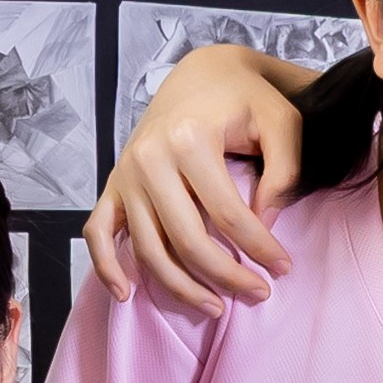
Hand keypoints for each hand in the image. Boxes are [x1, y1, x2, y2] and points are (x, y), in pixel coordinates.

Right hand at [84, 46, 308, 318]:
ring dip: (180, 288)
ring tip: (216, 308)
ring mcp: (125, 174)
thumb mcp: (281, 122)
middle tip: (259, 294)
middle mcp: (149, 159)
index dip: (261, 248)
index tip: (284, 267)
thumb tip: (264, 224)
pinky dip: (107, 266)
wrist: (201, 74)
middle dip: (226, 276)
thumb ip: (284, 172)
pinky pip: (98, 232)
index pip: (229, 215)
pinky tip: (126, 295)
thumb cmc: (246, 99)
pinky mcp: (113, 184)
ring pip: (148, 249)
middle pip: (186, 240)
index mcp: (189, 140)